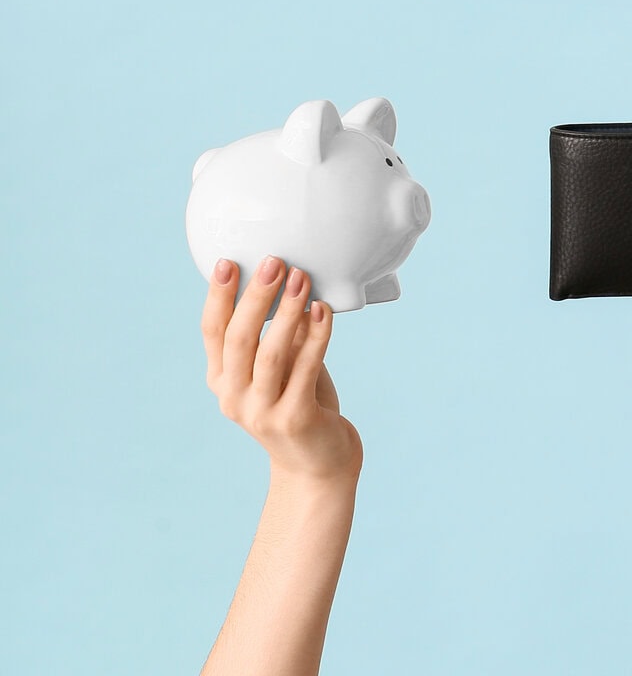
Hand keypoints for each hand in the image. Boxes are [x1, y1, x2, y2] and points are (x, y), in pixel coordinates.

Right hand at [202, 257, 360, 482]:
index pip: (212, 333)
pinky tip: (323, 310)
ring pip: (270, 353)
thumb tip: (289, 281)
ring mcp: (262, 412)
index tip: (228, 262)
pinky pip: (306, 369)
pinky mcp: (294, 419)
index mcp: (222, 381)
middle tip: (274, 262)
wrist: (319, 465)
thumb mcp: (284, 366)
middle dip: (255, 297)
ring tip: (302, 278)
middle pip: (238, 338)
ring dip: (287, 311)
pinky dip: (316, 336)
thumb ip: (281, 333)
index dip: (218, 298)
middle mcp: (234, 398)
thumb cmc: (302, 404)